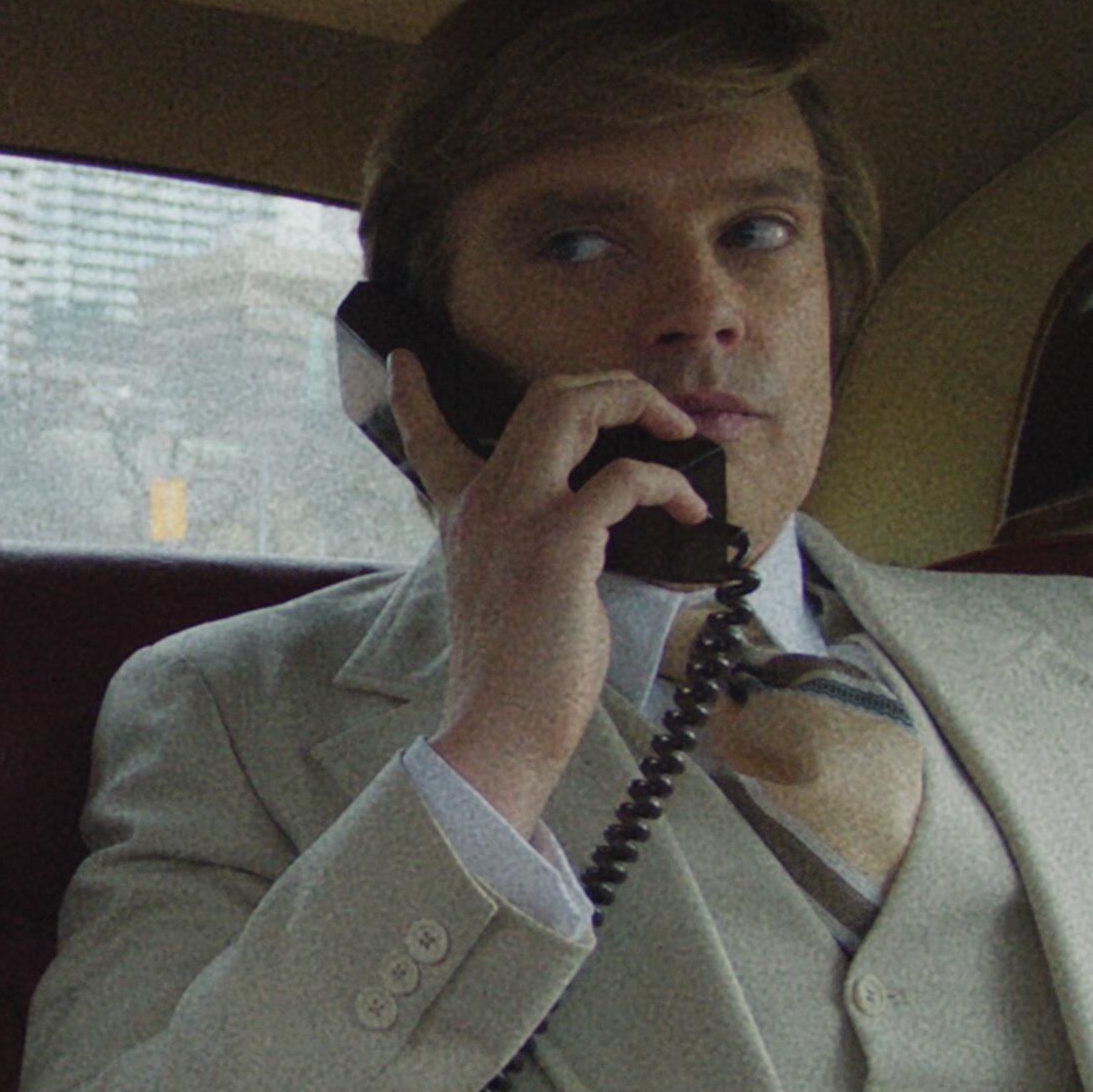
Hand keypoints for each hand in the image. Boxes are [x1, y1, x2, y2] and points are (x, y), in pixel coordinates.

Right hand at [395, 351, 710, 831]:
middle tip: (653, 408)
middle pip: (544, 398)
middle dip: (610, 385)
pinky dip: (666, 483)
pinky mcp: (558, 542)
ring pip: (573, 408)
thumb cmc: (520, 676)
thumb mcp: (514, 591)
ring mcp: (518, 516)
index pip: (429, 441)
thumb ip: (539, 542)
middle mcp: (484, 503)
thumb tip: (605, 521)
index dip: (415, 397)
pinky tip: (688, 507)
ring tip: (676, 432)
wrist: (501, 729)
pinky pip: (624, 478)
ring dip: (637, 405)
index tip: (404, 362)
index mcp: (464, 517)